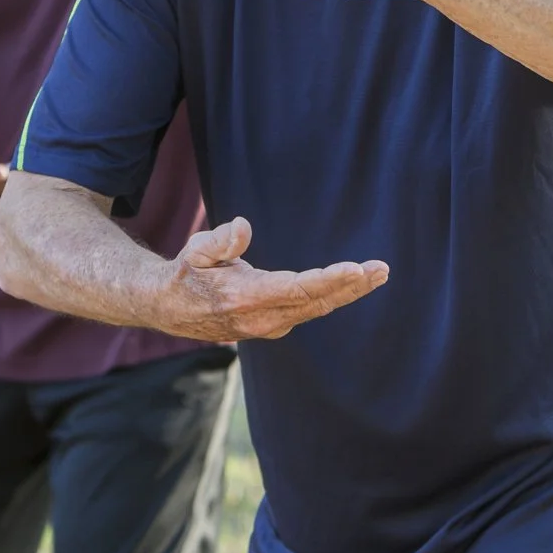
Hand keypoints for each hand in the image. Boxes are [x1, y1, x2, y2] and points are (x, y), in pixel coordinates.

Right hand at [160, 217, 389, 341]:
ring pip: (317, 307)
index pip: (297, 288)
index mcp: (245, 298)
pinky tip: (353, 284)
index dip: (329, 279)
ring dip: (349, 291)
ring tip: (377, 273)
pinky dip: (333, 296)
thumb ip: (220, 240)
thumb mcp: (195, 250)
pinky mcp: (274, 324)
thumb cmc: (187, 272)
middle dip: (352, 286)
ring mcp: (269, 325)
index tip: (356, 269)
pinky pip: (310, 309)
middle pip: (316, 300)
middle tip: (381, 269)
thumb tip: (244, 227)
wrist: (171, 309)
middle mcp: (262, 317)